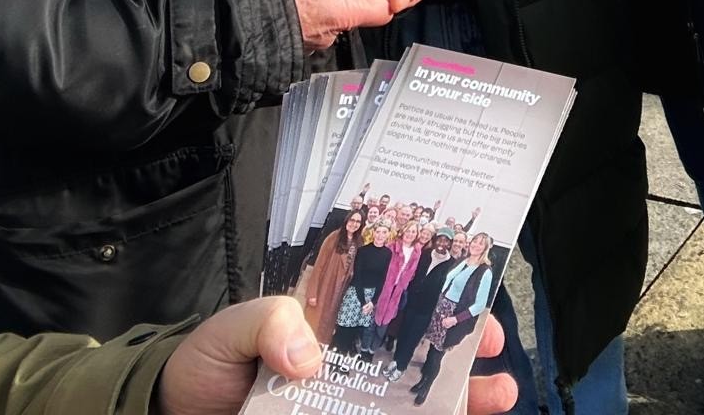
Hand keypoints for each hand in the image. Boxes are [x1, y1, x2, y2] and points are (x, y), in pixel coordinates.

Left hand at [153, 303, 516, 414]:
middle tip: (496, 357)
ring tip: (496, 399)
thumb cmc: (207, 362)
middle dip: (463, 354)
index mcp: (336, 323)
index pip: (399, 304)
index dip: (442, 301)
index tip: (475, 304)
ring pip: (411, 398)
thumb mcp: (234, 326)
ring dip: (458, 399)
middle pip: (418, 354)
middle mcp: (350, 363)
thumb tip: (310, 354)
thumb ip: (270, 321)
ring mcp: (346, 403)